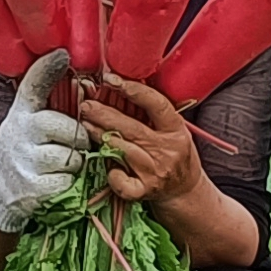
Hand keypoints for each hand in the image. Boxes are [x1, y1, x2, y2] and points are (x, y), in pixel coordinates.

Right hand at [0, 50, 87, 233]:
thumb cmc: (22, 146)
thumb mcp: (25, 118)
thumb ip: (41, 93)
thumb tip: (64, 55)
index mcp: (21, 113)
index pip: (32, 86)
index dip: (47, 69)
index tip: (63, 54)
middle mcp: (19, 133)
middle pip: (66, 128)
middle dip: (79, 137)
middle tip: (76, 143)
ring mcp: (24, 161)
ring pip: (71, 157)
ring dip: (74, 162)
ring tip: (62, 163)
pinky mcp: (32, 187)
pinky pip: (66, 181)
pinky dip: (67, 182)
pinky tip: (55, 179)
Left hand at [80, 78, 203, 207]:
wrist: (185, 190)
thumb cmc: (175, 154)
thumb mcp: (174, 128)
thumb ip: (153, 111)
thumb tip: (123, 84)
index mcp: (176, 130)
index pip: (156, 105)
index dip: (134, 90)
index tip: (112, 80)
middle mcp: (166, 150)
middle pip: (131, 128)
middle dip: (104, 114)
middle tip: (86, 104)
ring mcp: (154, 171)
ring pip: (121, 150)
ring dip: (100, 135)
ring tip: (86, 124)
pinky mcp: (144, 190)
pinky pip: (121, 181)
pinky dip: (111, 174)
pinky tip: (107, 164)